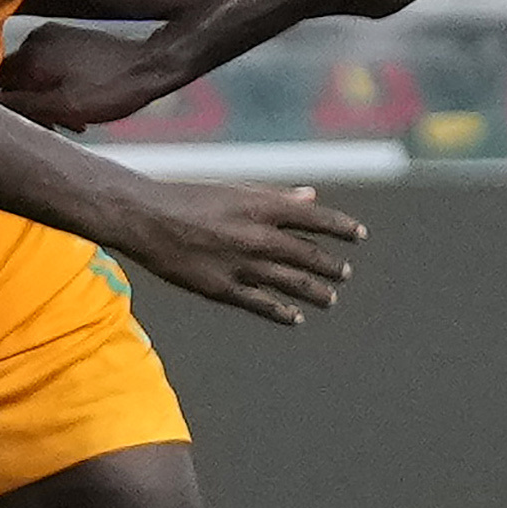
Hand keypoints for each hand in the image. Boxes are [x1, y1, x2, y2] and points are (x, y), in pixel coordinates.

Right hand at [0, 21, 174, 128]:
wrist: (151, 65)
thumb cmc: (111, 90)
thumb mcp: (62, 107)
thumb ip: (21, 107)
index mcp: (29, 56)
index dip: (2, 110)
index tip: (19, 127)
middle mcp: (35, 40)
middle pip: (14, 81)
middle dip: (29, 108)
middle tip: (55, 129)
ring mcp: (54, 36)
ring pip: (33, 76)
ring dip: (45, 101)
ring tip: (72, 122)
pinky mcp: (70, 39)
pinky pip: (49, 67)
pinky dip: (57, 88)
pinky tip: (76, 105)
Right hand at [120, 182, 366, 325]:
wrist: (146, 218)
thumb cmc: (190, 197)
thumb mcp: (236, 189)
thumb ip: (275, 197)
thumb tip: (310, 197)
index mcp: (263, 206)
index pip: (317, 219)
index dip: (342, 228)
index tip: (359, 237)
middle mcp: (259, 236)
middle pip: (310, 255)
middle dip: (331, 266)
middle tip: (344, 273)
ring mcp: (243, 265)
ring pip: (293, 284)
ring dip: (317, 292)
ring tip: (331, 299)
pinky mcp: (224, 289)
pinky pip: (263, 305)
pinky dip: (283, 313)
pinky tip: (296, 317)